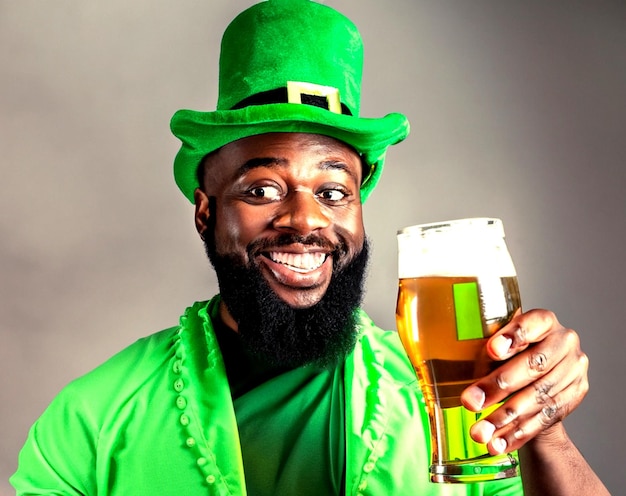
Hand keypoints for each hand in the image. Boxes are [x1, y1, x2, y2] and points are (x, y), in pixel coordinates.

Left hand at [460, 309, 588, 454]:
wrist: (536, 379)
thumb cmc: (509, 354)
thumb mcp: (498, 343)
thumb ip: (487, 347)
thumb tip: (451, 355)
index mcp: (545, 321)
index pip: (532, 324)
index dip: (513, 337)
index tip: (492, 350)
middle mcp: (564, 343)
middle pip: (533, 365)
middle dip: (499, 386)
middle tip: (471, 402)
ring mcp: (572, 371)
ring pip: (538, 397)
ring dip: (505, 418)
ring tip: (480, 432)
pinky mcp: (573, 397)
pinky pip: (543, 419)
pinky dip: (517, 434)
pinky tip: (497, 443)